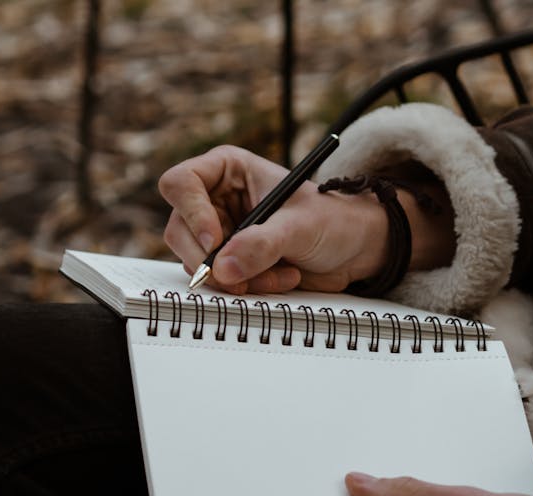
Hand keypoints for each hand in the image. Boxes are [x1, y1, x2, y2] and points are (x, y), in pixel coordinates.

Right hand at [158, 145, 389, 293]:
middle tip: (243, 275)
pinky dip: (244, 288)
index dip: (193, 213)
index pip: (181, 183)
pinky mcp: (228, 261)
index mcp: (228, 169)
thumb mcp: (301, 227)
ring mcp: (219, 232)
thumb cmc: (333, 221)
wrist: (353, 249)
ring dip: (235, 278)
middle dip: (214, 259)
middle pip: (179, 230)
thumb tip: (223, 267)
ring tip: (278, 274)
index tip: (218, 241)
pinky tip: (277, 281)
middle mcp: (215, 199)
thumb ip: (263, 244)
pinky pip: (216, 281)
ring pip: (196, 261)